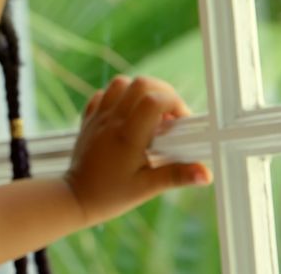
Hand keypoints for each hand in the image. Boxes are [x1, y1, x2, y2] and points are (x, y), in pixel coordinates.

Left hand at [63, 75, 211, 225]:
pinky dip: (118, 98)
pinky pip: (103, 94)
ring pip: (120, 83)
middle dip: (162, 92)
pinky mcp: (88, 118)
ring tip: (149, 115)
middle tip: (169, 117)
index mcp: (128, 136)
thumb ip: (176, 176)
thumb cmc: (111, 194)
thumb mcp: (147, 188)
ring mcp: (98, 116)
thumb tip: (206, 173)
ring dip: (140, 92)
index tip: (181, 123)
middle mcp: (111, 120)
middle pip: (140, 83)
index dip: (174, 104)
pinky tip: (126, 117)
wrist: (75, 198)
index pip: (154, 100)